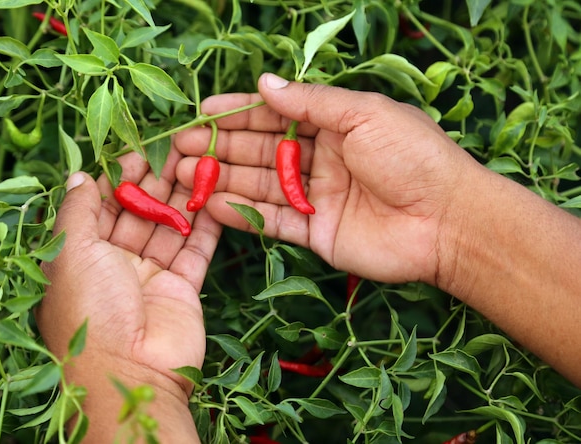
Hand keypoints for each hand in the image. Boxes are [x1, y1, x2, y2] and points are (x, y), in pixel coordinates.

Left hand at [36, 150, 220, 440]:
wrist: (128, 372)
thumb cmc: (90, 309)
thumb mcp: (70, 251)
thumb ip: (78, 209)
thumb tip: (80, 175)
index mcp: (83, 254)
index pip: (104, 204)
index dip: (122, 175)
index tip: (143, 147)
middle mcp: (116, 263)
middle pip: (140, 211)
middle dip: (158, 179)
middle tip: (180, 147)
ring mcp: (151, 276)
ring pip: (170, 226)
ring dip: (184, 196)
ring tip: (202, 162)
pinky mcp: (182, 288)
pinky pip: (195, 250)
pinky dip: (205, 225)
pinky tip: (216, 197)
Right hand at [175, 73, 479, 285]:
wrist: (448, 221)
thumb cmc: (412, 156)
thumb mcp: (363, 113)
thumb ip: (311, 102)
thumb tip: (265, 83)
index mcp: (333, 125)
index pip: (275, 116)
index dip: (237, 114)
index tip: (201, 112)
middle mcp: (320, 159)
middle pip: (260, 151)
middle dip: (219, 148)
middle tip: (178, 147)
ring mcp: (315, 197)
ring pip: (259, 186)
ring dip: (221, 180)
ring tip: (182, 176)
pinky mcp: (315, 232)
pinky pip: (272, 221)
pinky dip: (242, 215)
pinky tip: (211, 205)